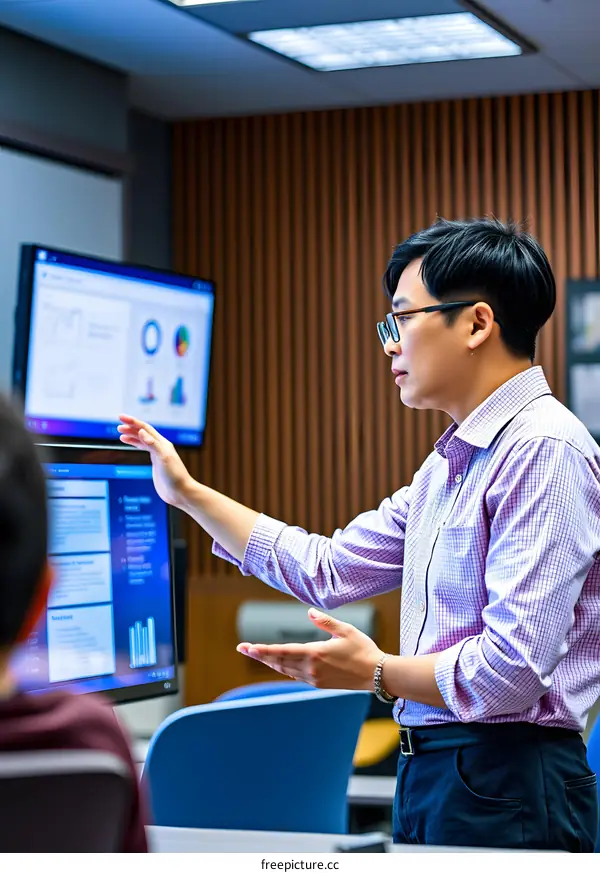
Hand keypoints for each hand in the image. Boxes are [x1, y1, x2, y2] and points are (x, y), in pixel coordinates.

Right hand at [117, 415, 193, 507]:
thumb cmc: (175, 476)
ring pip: (142, 440)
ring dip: (132, 435)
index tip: (121, 417)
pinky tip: (130, 444)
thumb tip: (141, 432)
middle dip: (130, 427)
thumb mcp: (163, 458)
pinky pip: (143, 449)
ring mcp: (158, 454)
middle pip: (143, 433)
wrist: (180, 492)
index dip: (133, 422)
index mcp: (162, 443)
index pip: (145, 428)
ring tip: (120, 433)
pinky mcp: (155, 462)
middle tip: (118, 426)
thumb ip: (152, 444)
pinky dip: (135, 444)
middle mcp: (160, 447)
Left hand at [237, 608, 383, 690]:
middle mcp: (311, 668)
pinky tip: (279, 664)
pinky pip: (296, 675)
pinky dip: (285, 668)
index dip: (262, 649)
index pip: (282, 651)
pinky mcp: (319, 683)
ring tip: (257, 655)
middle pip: (279, 661)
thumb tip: (309, 612)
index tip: (247, 647)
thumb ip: (325, 621)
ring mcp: (315, 678)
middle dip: (260, 655)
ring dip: (270, 662)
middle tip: (243, 649)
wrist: (377, 674)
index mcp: (315, 653)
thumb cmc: (363, 649)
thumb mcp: (346, 630)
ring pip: (285, 669)